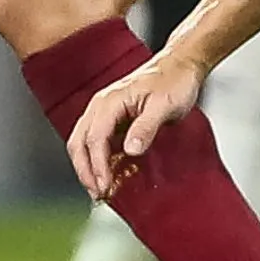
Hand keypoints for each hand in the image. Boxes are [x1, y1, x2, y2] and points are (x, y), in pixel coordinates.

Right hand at [68, 54, 207, 199]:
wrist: (181, 66)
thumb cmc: (175, 81)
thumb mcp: (165, 106)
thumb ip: (146, 127)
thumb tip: (130, 150)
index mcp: (109, 102)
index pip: (94, 140)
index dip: (97, 166)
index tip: (105, 186)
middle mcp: (100, 106)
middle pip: (79, 143)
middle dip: (85, 171)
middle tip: (98, 194)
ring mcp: (104, 112)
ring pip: (83, 143)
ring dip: (88, 167)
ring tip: (100, 189)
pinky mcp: (112, 118)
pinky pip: (97, 141)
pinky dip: (98, 159)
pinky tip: (109, 173)